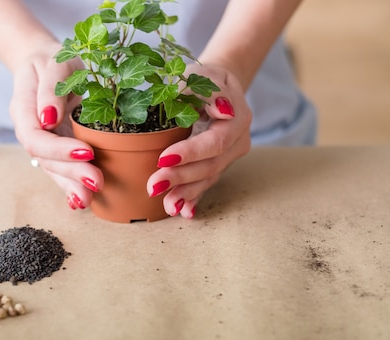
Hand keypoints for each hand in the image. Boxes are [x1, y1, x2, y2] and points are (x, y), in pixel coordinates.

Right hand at [9, 43, 103, 209]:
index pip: (36, 138)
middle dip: (71, 172)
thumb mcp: (53, 64)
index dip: (58, 149)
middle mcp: (31, 131)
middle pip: (45, 159)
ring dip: (71, 186)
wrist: (46, 64)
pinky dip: (71, 185)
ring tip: (89, 200)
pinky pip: (62, 169)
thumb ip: (49, 90)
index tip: (87, 151)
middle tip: (97, 181)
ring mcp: (44, 142)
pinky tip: (82, 202)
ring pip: (53, 169)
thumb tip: (49, 119)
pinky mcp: (57, 147)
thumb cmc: (51, 60)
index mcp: (24, 111)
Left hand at [146, 63, 251, 217]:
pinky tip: (183, 211)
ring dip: (186, 193)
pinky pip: (206, 183)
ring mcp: (230, 155)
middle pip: (211, 164)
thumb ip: (208, 91)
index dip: (191, 152)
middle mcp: (238, 140)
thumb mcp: (204, 76)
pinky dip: (194, 198)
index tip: (164, 159)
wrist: (218, 86)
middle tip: (153, 186)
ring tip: (166, 205)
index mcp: (236, 117)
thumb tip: (222, 110)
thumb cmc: (205, 79)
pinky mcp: (218, 164)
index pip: (216, 141)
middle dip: (181, 177)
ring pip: (209, 177)